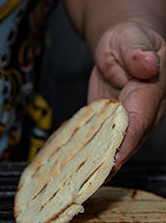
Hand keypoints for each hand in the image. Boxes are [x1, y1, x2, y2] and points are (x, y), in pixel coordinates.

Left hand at [88, 21, 165, 170]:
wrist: (123, 45)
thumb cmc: (128, 39)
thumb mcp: (130, 38)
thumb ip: (136, 53)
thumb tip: (147, 64)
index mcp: (152, 92)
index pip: (140, 121)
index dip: (126, 143)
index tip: (113, 161)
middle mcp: (144, 112)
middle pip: (128, 142)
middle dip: (109, 163)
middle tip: (87, 182)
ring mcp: (130, 121)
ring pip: (115, 147)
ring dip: (97, 165)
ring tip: (77, 184)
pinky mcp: (115, 126)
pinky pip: (103, 142)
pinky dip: (88, 154)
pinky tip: (70, 167)